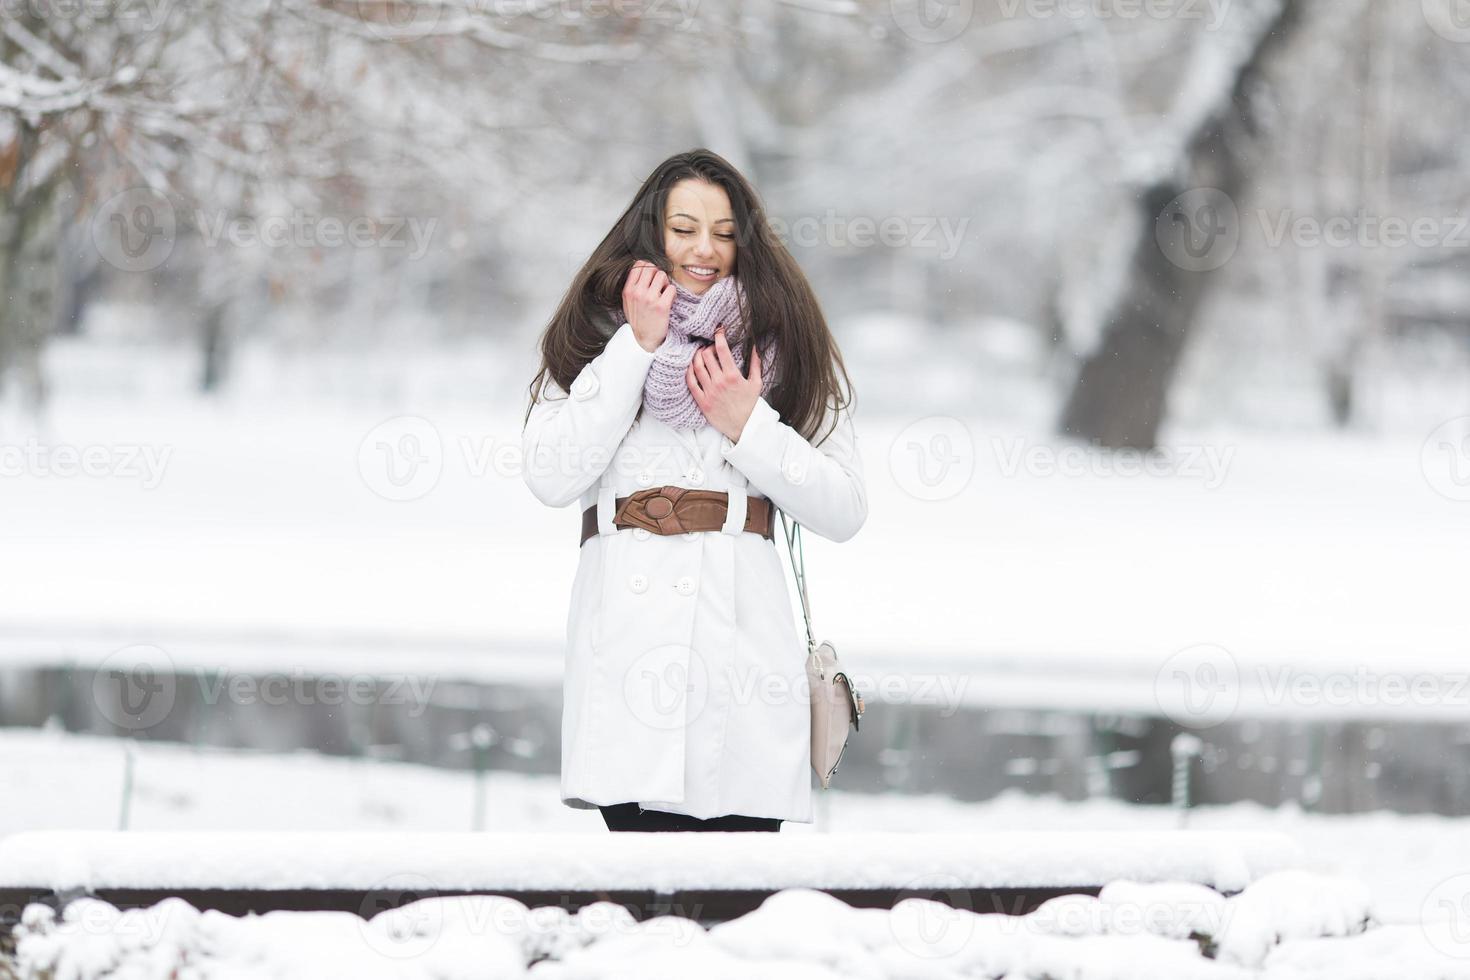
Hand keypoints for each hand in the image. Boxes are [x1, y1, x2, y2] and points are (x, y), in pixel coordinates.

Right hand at [622, 260, 673, 352]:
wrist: (645, 339)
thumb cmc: (638, 319)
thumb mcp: (628, 302)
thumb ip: (632, 286)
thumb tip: (641, 268)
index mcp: (628, 290)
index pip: (638, 264)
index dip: (647, 267)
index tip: (651, 276)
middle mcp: (637, 292)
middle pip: (651, 267)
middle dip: (657, 273)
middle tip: (659, 285)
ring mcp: (650, 299)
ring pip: (662, 275)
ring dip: (665, 282)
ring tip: (664, 293)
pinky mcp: (662, 306)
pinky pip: (671, 288)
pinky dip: (673, 293)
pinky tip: (669, 300)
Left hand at [687, 325, 761, 442]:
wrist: (743, 427)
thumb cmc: (750, 405)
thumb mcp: (757, 383)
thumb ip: (755, 364)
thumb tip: (755, 347)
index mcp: (733, 376)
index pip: (722, 349)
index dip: (718, 336)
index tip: (718, 330)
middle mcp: (719, 382)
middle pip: (706, 355)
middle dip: (706, 346)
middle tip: (709, 346)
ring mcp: (709, 392)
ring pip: (696, 367)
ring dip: (696, 356)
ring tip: (699, 353)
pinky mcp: (702, 401)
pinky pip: (690, 382)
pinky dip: (689, 372)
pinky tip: (691, 367)